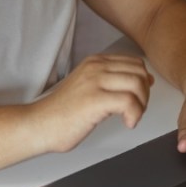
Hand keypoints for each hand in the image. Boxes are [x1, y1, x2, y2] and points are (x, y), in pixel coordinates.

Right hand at [32, 54, 154, 153]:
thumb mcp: (89, 87)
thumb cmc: (63, 112)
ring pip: (138, 84)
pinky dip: (135, 115)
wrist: (39, 124)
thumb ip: (113, 81)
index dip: (143, 82)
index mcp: (95, 62)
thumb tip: (146, 81)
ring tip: (131, 117)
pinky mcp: (95, 99)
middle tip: (137, 109)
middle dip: (145, 92)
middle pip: (140, 71)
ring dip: (142, 104)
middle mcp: (96, 67)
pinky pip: (130, 102)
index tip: (138, 98)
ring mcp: (95, 81)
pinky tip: (127, 123)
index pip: (135, 62)